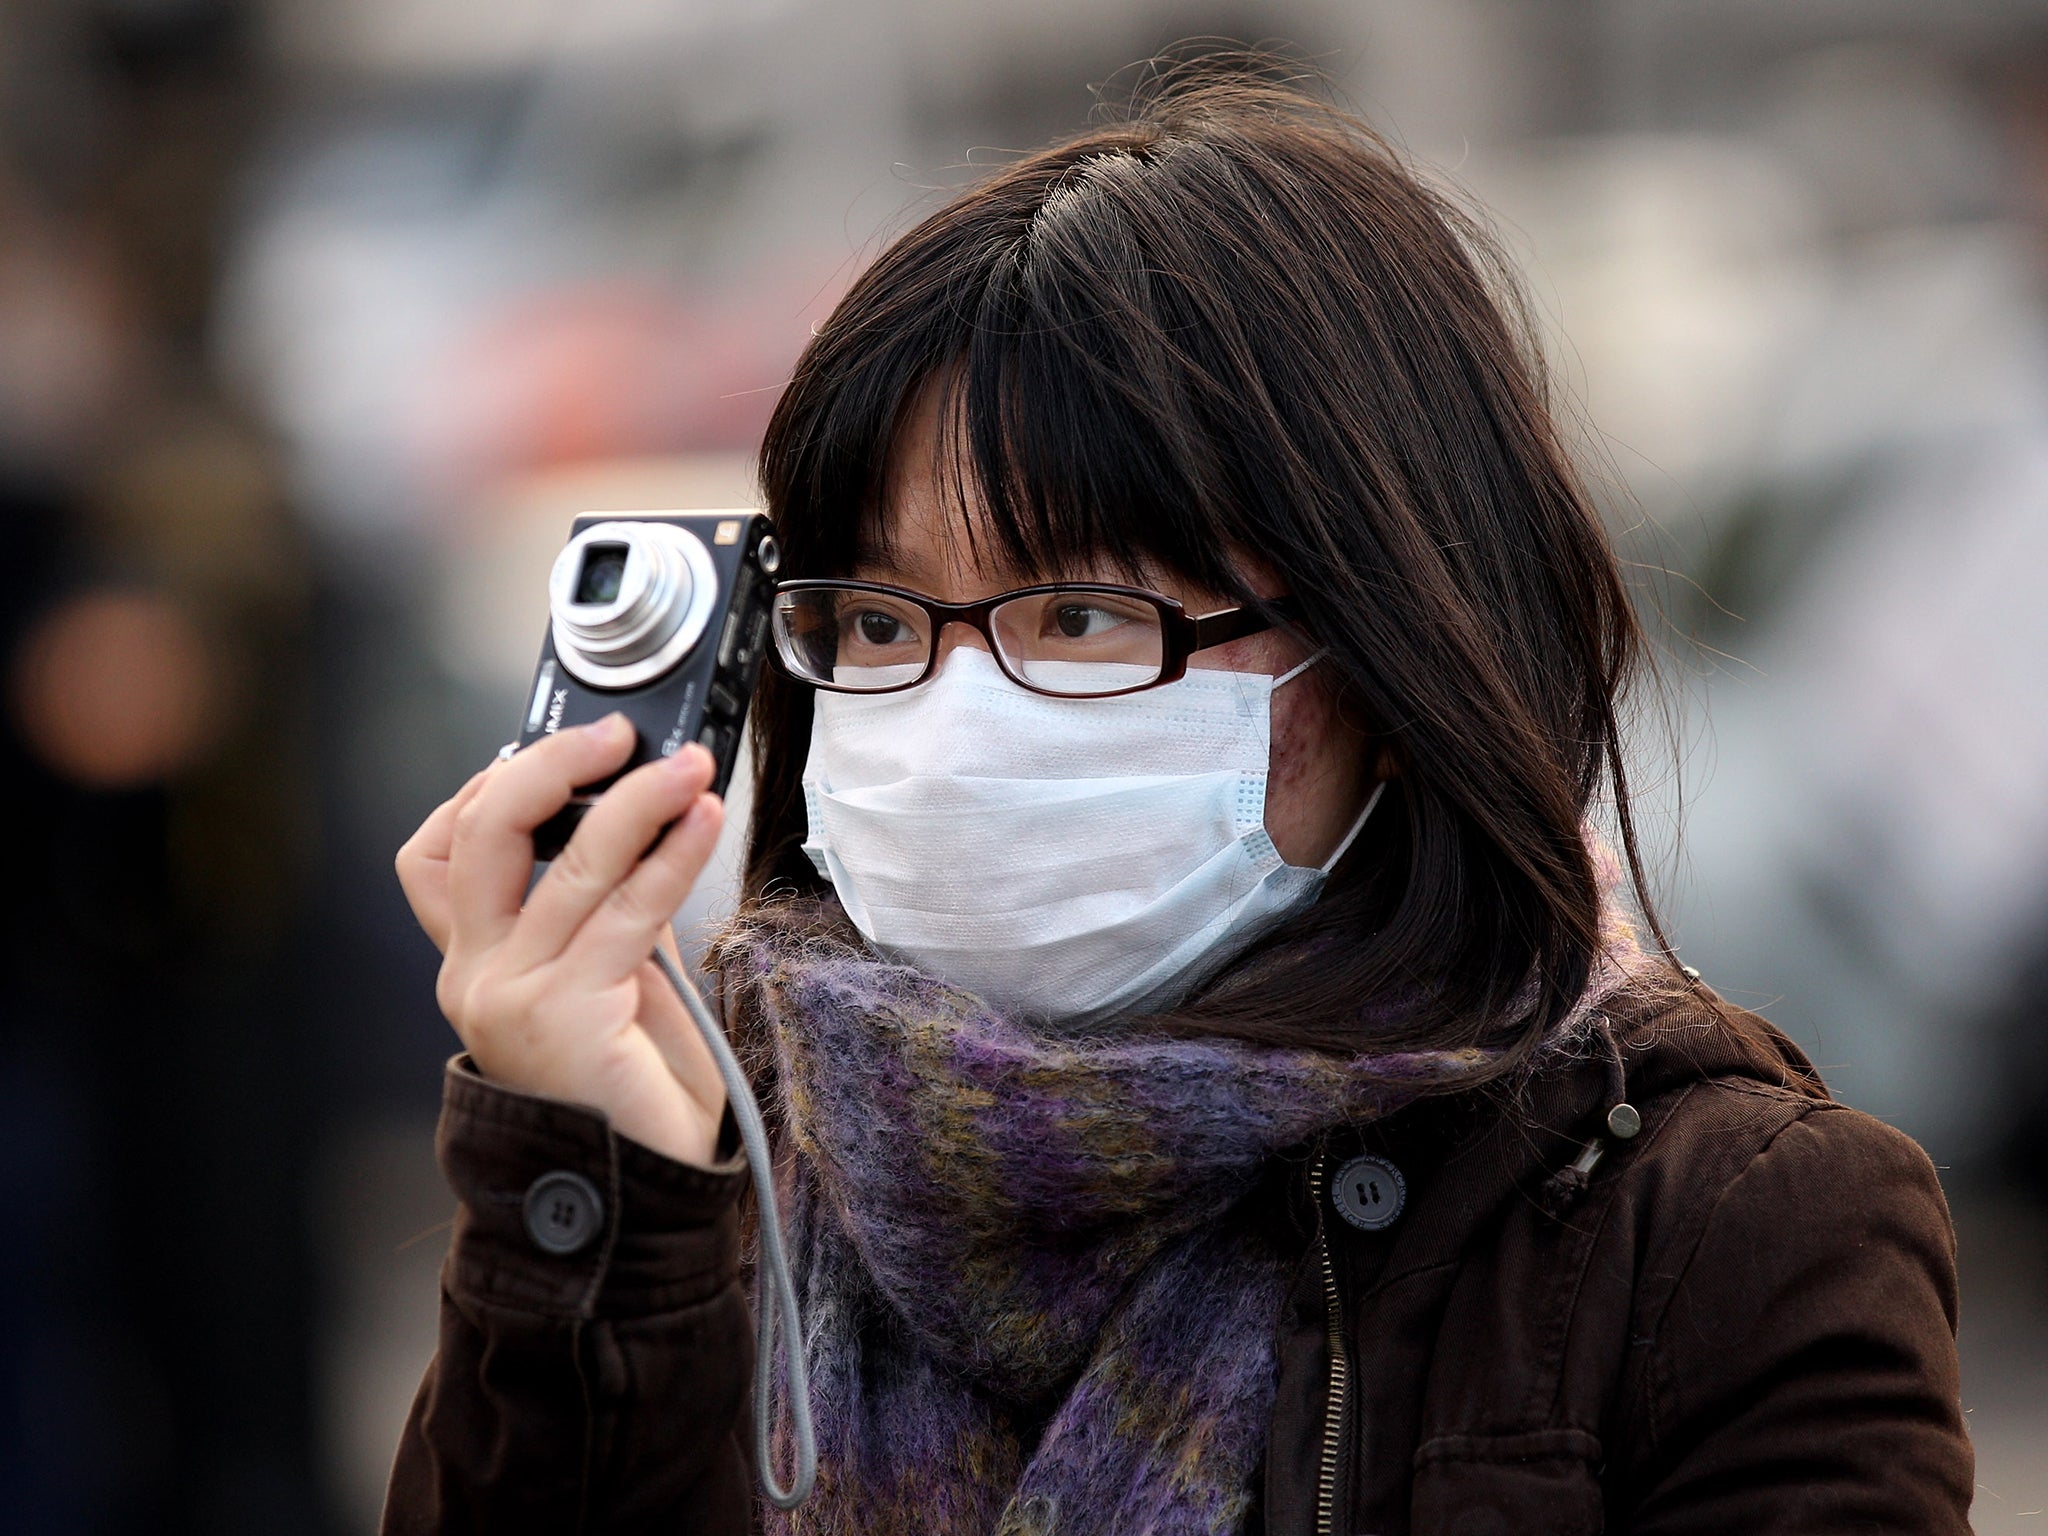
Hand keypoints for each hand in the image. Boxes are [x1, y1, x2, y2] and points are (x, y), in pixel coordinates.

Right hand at [394, 715, 728, 1166]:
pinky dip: (673, 855)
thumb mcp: (604, 977)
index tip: (562, 747)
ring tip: (691, 768)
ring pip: (569, 863)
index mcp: (473, 964)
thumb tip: (643, 815)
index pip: (434, 854)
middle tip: (618, 735)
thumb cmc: (629, 1086)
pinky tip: (705, 823)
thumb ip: (601, 909)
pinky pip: (628, 910)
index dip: (486, 786)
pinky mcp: (567, 1015)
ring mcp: (513, 996)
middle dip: (549, 766)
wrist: (637, 1192)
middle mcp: (476, 976)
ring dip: (640, 800)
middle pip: (480, 835)